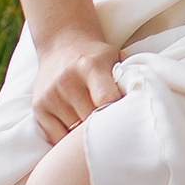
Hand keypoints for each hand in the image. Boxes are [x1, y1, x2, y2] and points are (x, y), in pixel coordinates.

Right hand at [30, 24, 124, 144]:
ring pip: (72, 133)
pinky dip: (68, 141)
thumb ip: (129, 79)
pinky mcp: (38, 108)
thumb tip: (146, 106)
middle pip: (90, 121)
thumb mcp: (115, 58)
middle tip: (119, 136)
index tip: (129, 123)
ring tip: (99, 133)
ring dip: (87, 137)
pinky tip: (79, 134)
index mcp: (90, 66)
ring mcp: (50, 96)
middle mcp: (67, 81)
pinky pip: (56, 138)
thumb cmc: (97, 57)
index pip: (107, 101)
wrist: (62, 43)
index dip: (119, 116)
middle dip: (106, 130)